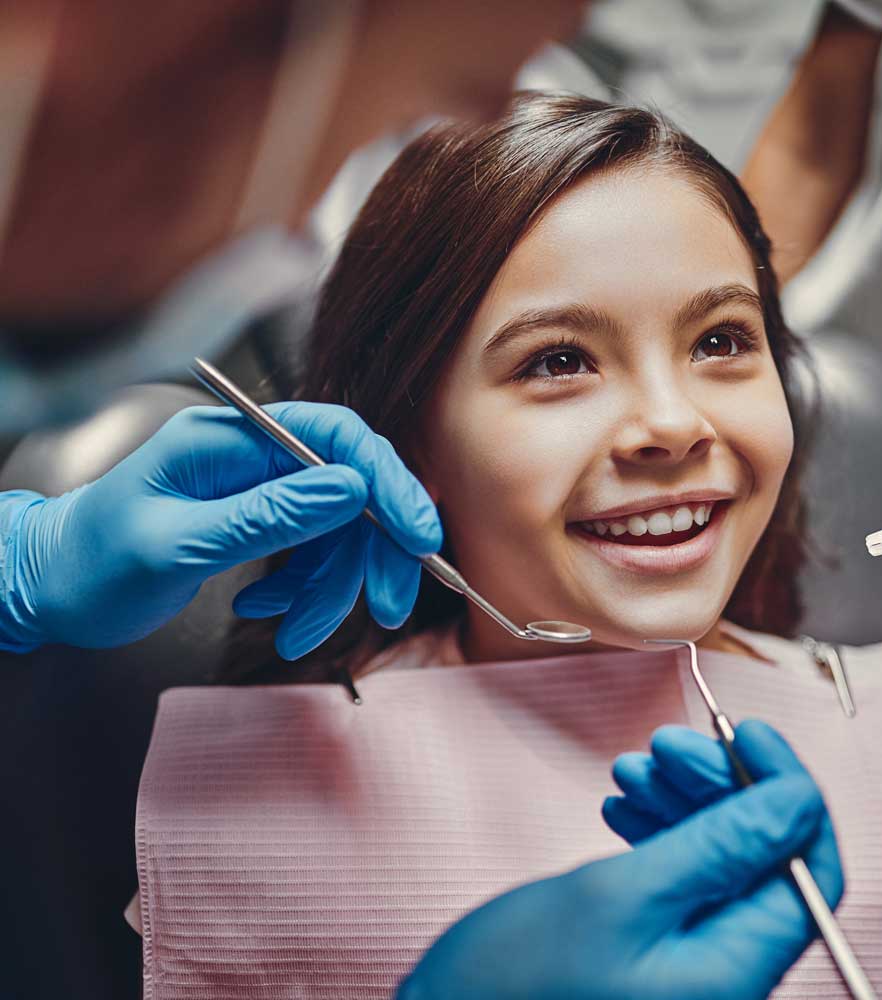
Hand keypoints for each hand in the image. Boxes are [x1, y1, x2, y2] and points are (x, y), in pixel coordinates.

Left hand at [0, 402, 440, 656]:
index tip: (419, 534)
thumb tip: (351, 488)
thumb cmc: (93, 562)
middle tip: (384, 606)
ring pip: (334, 531)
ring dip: (331, 588)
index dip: (386, 480)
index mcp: (229, 438)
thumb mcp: (179, 542)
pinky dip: (302, 592)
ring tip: (298, 636)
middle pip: (348, 489)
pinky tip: (269, 615)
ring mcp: (258, 489)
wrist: (51, 589)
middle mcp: (252, 456)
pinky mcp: (259, 522)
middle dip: (370, 552)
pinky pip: (309, 554)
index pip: (334, 436)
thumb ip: (267, 514)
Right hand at [602, 719, 843, 991]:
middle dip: (720, 785)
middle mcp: (727, 971)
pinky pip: (683, 877)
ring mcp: (693, 961)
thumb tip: (796, 802)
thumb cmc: (518, 979)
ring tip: (631, 770)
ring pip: (719, 858)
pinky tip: (623, 808)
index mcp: (735, 970)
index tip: (744, 732)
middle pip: (761, 855)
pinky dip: (659, 832)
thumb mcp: (619, 896)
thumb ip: (717, 848)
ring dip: (683, 801)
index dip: (785, 789)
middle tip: (666, 743)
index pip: (807, 868)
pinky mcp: (660, 949)